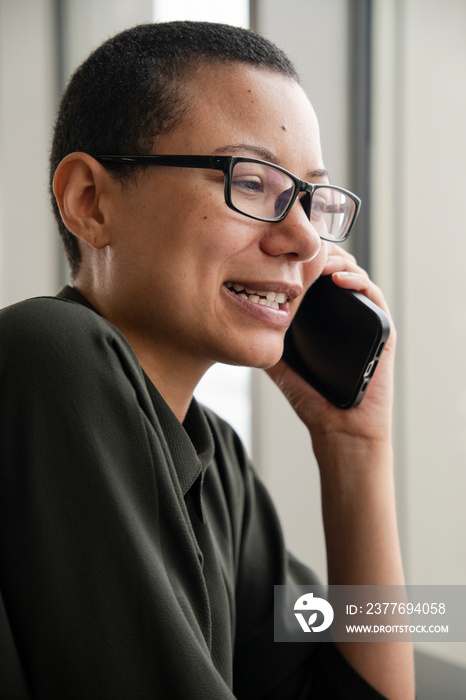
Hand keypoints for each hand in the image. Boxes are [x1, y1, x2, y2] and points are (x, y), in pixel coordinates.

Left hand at [267, 245, 395, 445]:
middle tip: (297, 247)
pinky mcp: (382, 330)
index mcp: (325, 319)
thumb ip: (265, 343)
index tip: (280, 251)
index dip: (301, 260)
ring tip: (315, 257)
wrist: (340, 429)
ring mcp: (365, 320)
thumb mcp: (280, 365)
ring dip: (336, 260)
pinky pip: (374, 296)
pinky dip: (357, 282)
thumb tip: (238, 323)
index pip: (315, 277)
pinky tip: (337, 280)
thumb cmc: (313, 400)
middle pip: (335, 269)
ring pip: (355, 275)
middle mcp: (346, 315)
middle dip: (317, 253)